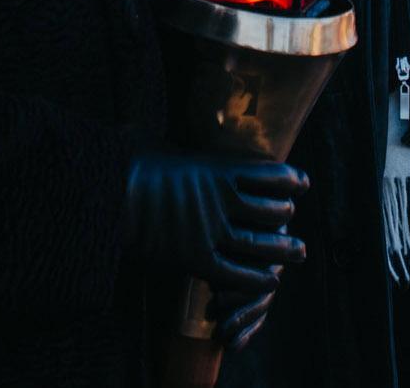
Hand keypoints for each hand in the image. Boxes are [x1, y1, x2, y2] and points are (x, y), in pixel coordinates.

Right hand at [124, 149, 307, 298]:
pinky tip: (270, 281)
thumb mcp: (164, 144)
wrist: (106, 195)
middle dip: (285, 215)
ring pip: (259, 244)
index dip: (290, 179)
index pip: (268, 173)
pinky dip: (256, 279)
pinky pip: (235, 274)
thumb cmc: (130, 163)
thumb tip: (182, 129)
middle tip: (292, 218)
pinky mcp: (194, 260)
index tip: (303, 183)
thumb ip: (183, 146)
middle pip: (270, 210)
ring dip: (282, 250)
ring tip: (298, 253)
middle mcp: (220, 200)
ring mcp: (208, 231)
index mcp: (216, 168)